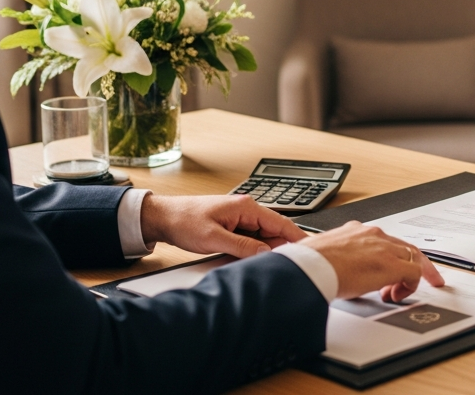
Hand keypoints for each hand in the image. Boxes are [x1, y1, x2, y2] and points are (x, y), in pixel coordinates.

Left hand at [139, 193, 305, 257]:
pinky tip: (250, 262)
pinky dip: (253, 251)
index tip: (311, 251)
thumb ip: (242, 246)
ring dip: (264, 252)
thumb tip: (265, 254)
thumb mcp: (214, 237)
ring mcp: (239, 219)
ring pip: (262, 238)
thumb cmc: (184, 221)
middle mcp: (246, 210)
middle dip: (280, 249)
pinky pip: (251, 240)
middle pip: (274, 232)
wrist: (163, 218)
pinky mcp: (232, 227)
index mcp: (246, 207)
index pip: (281, 223)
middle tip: (286, 268)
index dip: (298, 238)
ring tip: (266, 267)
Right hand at [301, 222, 445, 301]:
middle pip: (404, 247)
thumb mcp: (327, 256)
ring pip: (412, 257)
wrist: (310, 266)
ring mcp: (383, 247)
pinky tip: (397, 295)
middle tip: (428, 278)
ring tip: (400, 293)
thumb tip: (335, 272)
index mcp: (356, 231)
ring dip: (411, 277)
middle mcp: (372, 235)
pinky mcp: (391, 263)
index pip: (384, 241)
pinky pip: (414, 273)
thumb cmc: (311, 264)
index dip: (393, 255)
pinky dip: (410, 285)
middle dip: (417, 264)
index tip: (394, 268)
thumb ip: (339, 260)